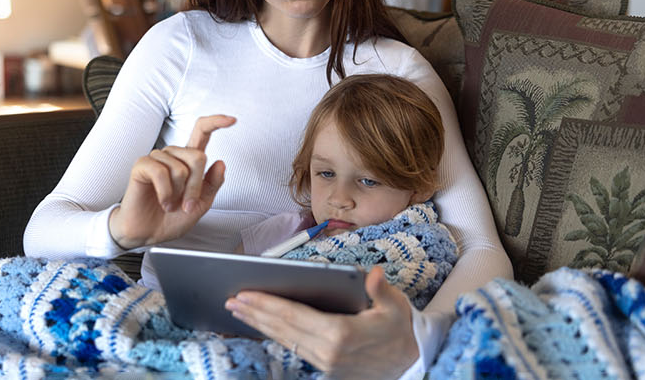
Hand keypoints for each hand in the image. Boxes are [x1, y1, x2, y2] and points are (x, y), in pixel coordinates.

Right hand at [108, 115, 235, 249]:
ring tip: (170, 204)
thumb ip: (212, 184)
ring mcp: (156, 158)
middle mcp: (173, 155)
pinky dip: (165, 193)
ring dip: (178, 193)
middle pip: (198, 157)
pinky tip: (162, 202)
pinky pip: (160, 173)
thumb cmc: (172, 218)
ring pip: (180, 168)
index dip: (216, 122)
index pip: (202, 132)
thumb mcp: (201, 204)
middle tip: (186, 205)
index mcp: (189, 161)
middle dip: (196, 186)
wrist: (149, 233)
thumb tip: (221, 163)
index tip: (233, 120)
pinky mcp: (141, 166)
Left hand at [225, 266, 418, 378]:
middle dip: (255, 314)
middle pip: (283, 329)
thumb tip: (372, 273)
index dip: (266, 304)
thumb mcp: (396, 306)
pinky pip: (295, 350)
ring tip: (240, 312)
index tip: (245, 294)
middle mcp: (328, 351)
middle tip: (231, 300)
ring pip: (285, 341)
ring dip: (260, 326)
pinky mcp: (327, 370)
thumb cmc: (403, 329)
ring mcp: (326, 364)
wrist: (413, 363)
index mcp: (341, 333)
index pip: (294, 315)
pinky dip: (277, 337)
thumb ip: (380, 290)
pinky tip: (264, 327)